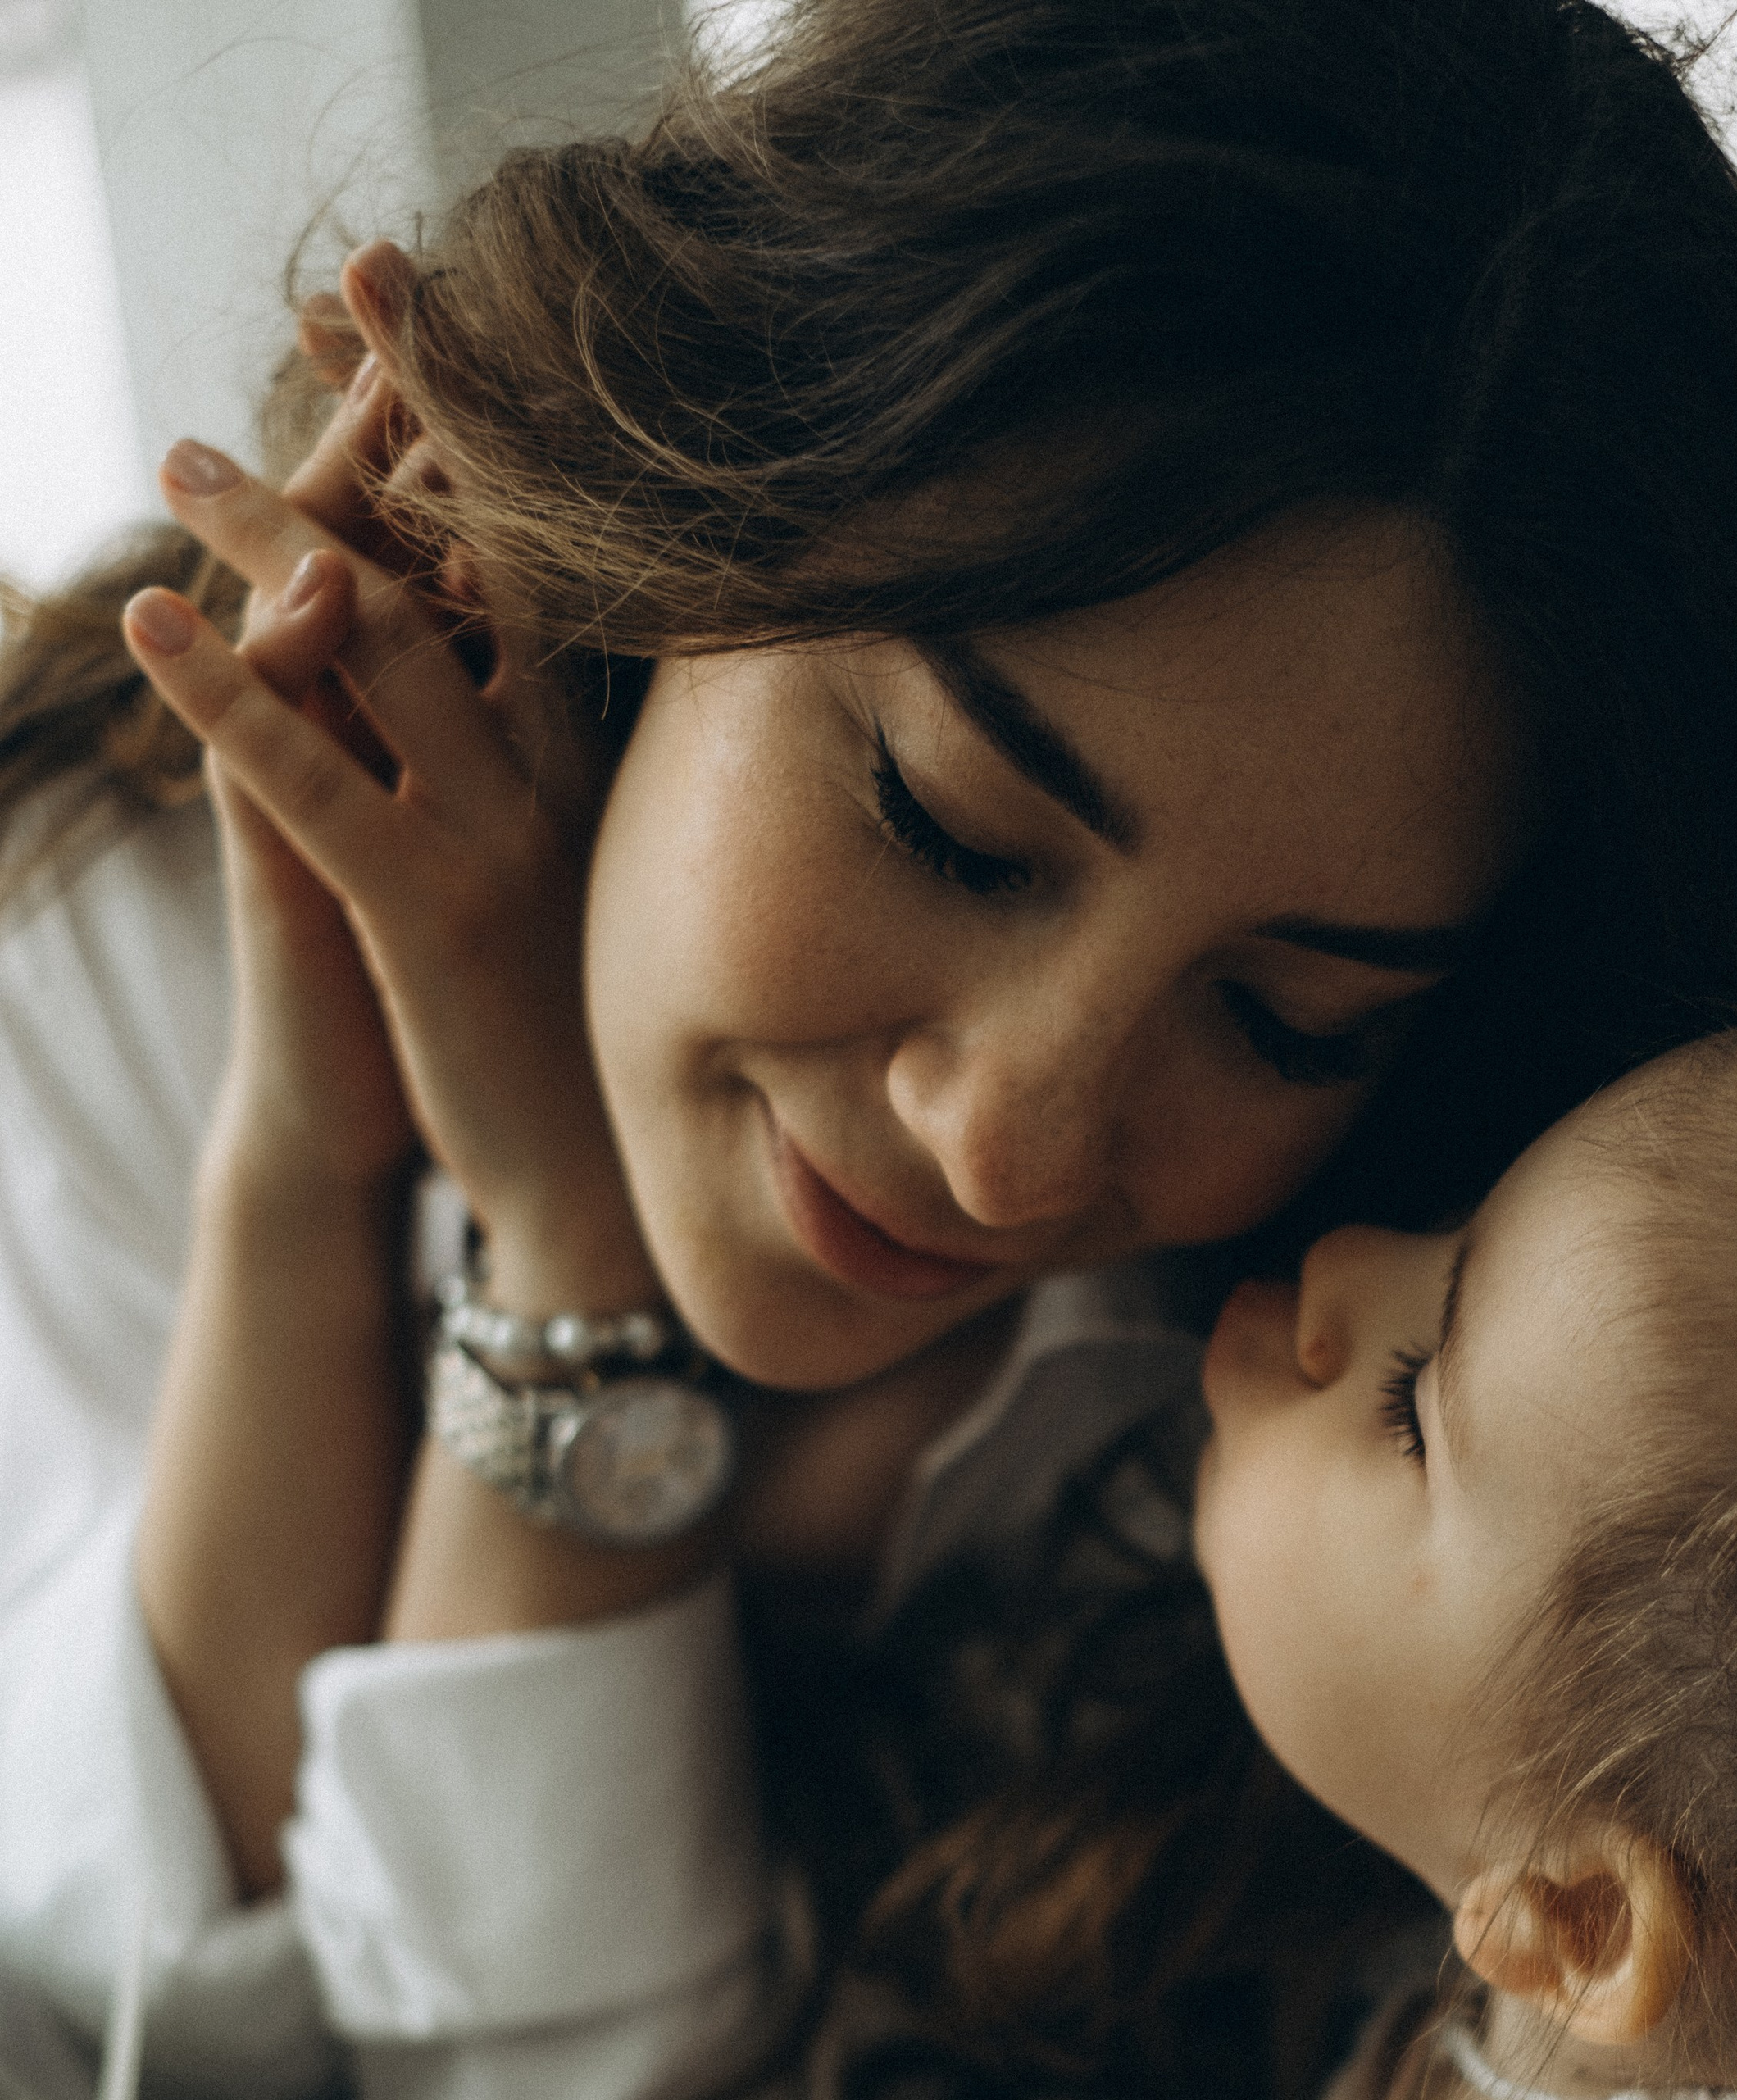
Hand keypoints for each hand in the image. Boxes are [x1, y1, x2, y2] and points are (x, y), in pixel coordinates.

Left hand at [120, 248, 652, 1310]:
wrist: (600, 1196)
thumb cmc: (578, 1034)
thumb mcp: (583, 874)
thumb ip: (554, 756)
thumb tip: (525, 655)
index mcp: (602, 757)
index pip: (545, 558)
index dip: (490, 429)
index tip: (442, 325)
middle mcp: (563, 773)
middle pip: (475, 553)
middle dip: (406, 414)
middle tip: (348, 286)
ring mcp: (499, 838)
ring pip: (382, 646)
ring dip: (273, 533)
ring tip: (185, 454)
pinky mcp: (424, 914)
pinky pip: (310, 779)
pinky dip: (223, 692)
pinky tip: (153, 623)